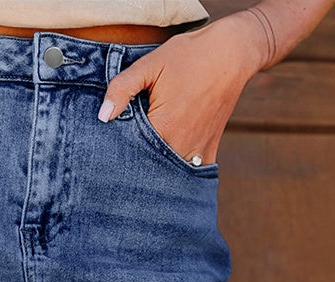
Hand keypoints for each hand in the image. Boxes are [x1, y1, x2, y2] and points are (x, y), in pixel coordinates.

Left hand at [97, 12, 269, 166]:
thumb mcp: (150, 65)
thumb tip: (103, 116)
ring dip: (156, 172)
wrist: (231, 54)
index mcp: (163, 128)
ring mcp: (197, 153)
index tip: (109, 155)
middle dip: (136, 166)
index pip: (131, 153)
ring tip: (142, 167)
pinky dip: (177, 174)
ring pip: (168, 174)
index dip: (119, 153)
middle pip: (149, 167)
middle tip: (121, 168)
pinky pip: (189, 173)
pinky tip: (165, 170)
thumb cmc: (189, 56)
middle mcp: (180, 146)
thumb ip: (122, 89)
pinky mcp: (209, 152)